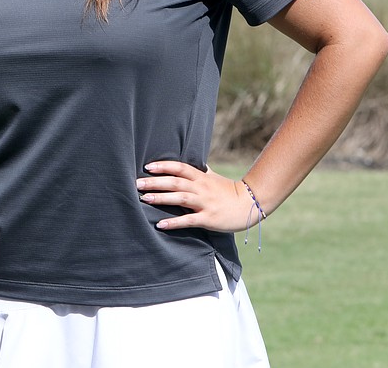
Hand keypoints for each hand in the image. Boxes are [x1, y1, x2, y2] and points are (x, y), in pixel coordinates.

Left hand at [135, 161, 255, 232]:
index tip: (147, 167)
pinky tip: (160, 224)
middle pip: (175, 182)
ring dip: (161, 198)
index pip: (179, 168)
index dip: (163, 166)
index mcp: (201, 177)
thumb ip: (199, 171)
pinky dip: (174, 222)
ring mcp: (205, 203)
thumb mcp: (212, 177)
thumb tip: (187, 162)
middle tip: (137, 183)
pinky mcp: (208, 218)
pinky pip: (188, 220)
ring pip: (180, 198)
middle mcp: (201, 188)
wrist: (250, 204)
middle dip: (155, 182)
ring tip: (144, 199)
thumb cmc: (228, 191)